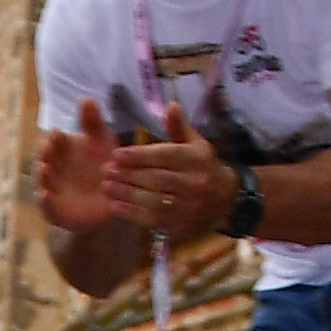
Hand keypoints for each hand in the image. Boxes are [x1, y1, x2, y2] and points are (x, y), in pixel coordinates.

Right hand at [38, 102, 128, 231]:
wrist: (112, 200)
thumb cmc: (105, 165)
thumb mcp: (102, 141)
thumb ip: (93, 122)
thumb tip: (86, 99)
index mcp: (61, 149)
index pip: (52, 140)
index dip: (52, 137)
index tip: (58, 134)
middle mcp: (53, 168)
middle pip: (44, 159)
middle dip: (44, 154)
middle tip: (48, 148)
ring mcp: (53, 189)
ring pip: (42, 181)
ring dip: (41, 175)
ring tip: (44, 168)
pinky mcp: (56, 211)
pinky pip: (46, 207)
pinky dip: (44, 201)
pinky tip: (45, 195)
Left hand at [108, 132, 237, 237]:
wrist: (224, 200)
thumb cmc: (202, 166)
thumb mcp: (196, 143)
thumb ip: (179, 127)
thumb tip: (171, 106)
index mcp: (196, 159)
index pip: (165, 156)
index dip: (139, 156)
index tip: (117, 154)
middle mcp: (193, 182)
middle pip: (156, 179)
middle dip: (129, 174)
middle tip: (106, 170)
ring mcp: (188, 206)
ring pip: (153, 200)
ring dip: (127, 194)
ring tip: (107, 186)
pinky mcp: (180, 225)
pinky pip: (153, 219)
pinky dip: (133, 214)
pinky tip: (115, 206)